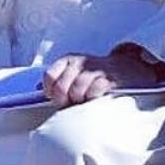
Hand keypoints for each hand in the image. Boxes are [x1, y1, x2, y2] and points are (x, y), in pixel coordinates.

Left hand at [42, 52, 156, 107]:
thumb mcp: (74, 71)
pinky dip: (93, 97)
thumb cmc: (95, 75)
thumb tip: (37, 89)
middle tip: (71, 104)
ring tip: (84, 102)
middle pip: (61, 87)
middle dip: (64, 100)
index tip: (57, 99)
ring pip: (77, 90)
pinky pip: (95, 91)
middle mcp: (80, 62)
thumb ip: (57, 79)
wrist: (127, 69)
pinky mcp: (110, 79)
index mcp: (68, 60)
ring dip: (79, 100)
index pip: (49, 77)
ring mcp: (95, 69)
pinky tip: (95, 99)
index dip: (50, 92)